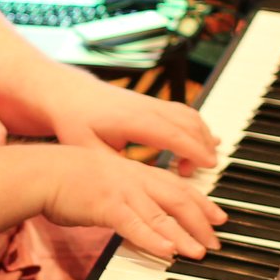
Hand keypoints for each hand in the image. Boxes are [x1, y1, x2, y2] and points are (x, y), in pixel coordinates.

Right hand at [37, 144, 226, 259]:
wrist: (39, 172)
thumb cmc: (64, 178)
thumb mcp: (101, 182)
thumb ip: (122, 196)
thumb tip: (134, 215)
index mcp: (134, 172)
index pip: (176, 186)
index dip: (201, 201)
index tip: (218, 216)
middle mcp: (134, 179)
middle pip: (177, 199)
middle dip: (201, 220)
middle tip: (217, 239)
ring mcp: (122, 192)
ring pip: (161, 214)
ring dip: (184, 234)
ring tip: (200, 251)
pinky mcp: (106, 206)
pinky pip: (135, 225)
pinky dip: (153, 238)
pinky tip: (168, 251)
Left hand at [46, 83, 218, 174]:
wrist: (69, 94)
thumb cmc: (76, 122)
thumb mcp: (87, 149)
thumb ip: (113, 167)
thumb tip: (136, 185)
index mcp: (133, 121)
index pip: (172, 134)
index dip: (193, 150)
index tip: (209, 164)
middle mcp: (147, 108)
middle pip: (189, 123)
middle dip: (204, 147)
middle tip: (202, 172)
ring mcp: (152, 103)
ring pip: (190, 116)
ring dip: (202, 137)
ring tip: (199, 164)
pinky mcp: (153, 104)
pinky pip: (184, 113)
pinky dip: (198, 128)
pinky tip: (204, 143)